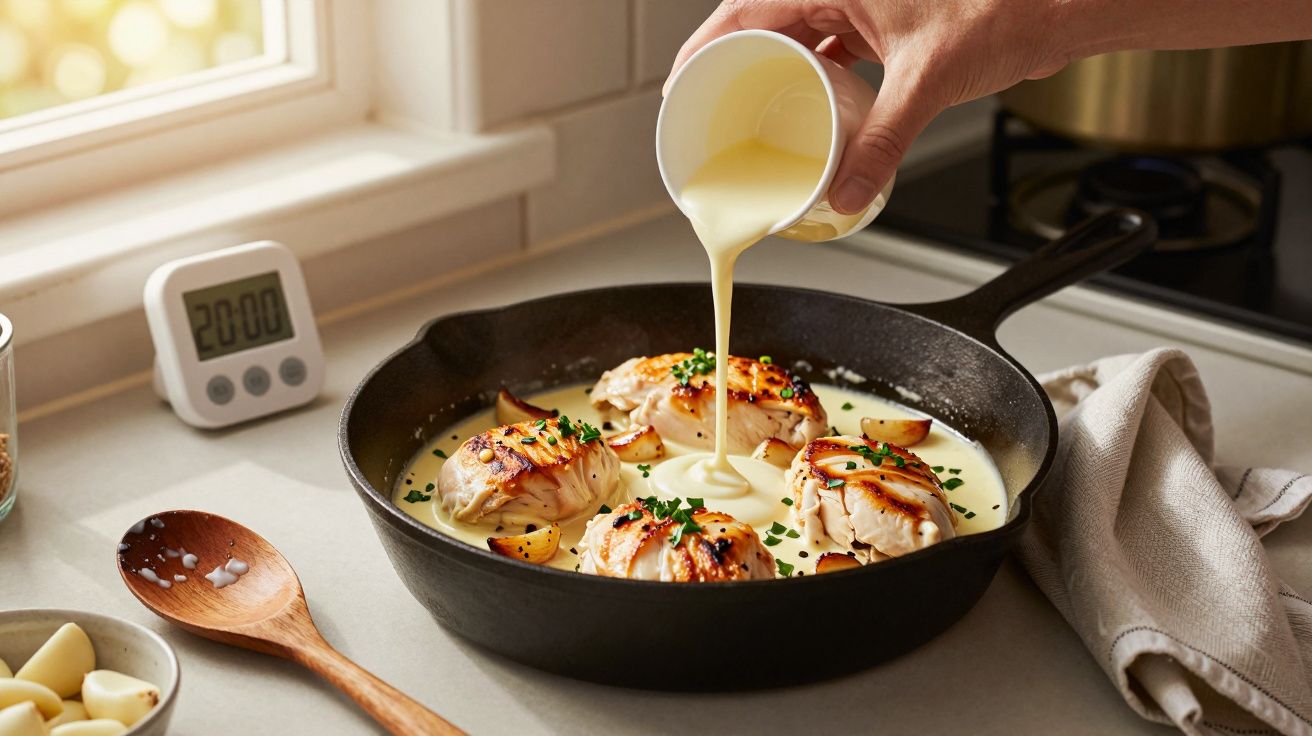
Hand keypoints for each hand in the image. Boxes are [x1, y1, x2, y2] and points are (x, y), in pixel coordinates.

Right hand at [665, 0, 1072, 214]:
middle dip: (733, 70)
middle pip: (761, 25)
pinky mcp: (879, 19)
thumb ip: (882, 143)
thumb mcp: (928, 81)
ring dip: (773, 77)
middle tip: (710, 114)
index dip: (703, 51)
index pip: (743, 10)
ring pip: (793, 36)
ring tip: (750, 118)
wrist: (1057, 6)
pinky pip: (827, 46)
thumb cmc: (1006, 7)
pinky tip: (807, 111)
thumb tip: (844, 193)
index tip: (680, 89)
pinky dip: (812, 79)